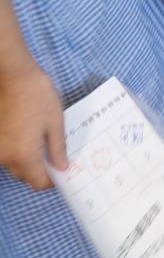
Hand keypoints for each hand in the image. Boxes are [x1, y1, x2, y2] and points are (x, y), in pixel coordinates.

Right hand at [0, 62, 67, 190]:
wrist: (13, 75)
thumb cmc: (38, 95)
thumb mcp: (55, 120)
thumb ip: (58, 148)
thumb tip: (62, 167)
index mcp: (24, 155)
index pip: (37, 182)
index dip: (51, 181)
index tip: (62, 172)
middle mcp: (6, 157)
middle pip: (25, 175)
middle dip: (40, 170)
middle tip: (54, 155)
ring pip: (14, 165)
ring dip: (27, 160)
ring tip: (41, 142)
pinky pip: (6, 153)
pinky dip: (17, 150)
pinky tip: (27, 134)